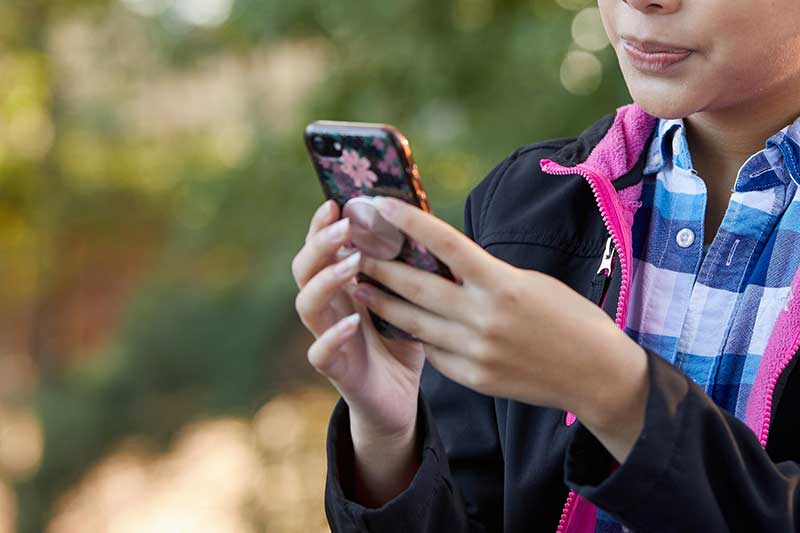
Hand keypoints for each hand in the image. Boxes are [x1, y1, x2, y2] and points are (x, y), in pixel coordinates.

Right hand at [292, 199, 425, 439]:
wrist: (399, 398)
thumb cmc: (402, 341)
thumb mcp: (408, 299)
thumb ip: (407, 268)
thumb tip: (424, 222)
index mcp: (341, 286)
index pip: (320, 248)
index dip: (321, 226)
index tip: (335, 202)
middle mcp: (327, 307)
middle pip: (304, 269)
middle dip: (320, 244)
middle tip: (346, 227)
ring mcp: (326, 337)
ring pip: (307, 305)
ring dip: (326, 280)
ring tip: (352, 263)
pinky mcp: (335, 369)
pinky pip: (320, 351)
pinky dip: (332, 334)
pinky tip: (351, 321)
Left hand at [351, 196, 648, 460]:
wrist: (596, 375)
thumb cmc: (569, 317)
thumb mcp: (529, 283)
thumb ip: (484, 277)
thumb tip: (446, 266)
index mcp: (502, 284)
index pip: (445, 244)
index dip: (409, 222)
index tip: (380, 204)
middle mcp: (483, 318)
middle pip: (417, 286)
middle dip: (380, 266)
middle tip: (351, 250)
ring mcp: (476, 352)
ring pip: (414, 323)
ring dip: (384, 303)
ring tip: (359, 286)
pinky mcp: (473, 378)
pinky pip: (433, 353)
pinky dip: (417, 335)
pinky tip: (398, 322)